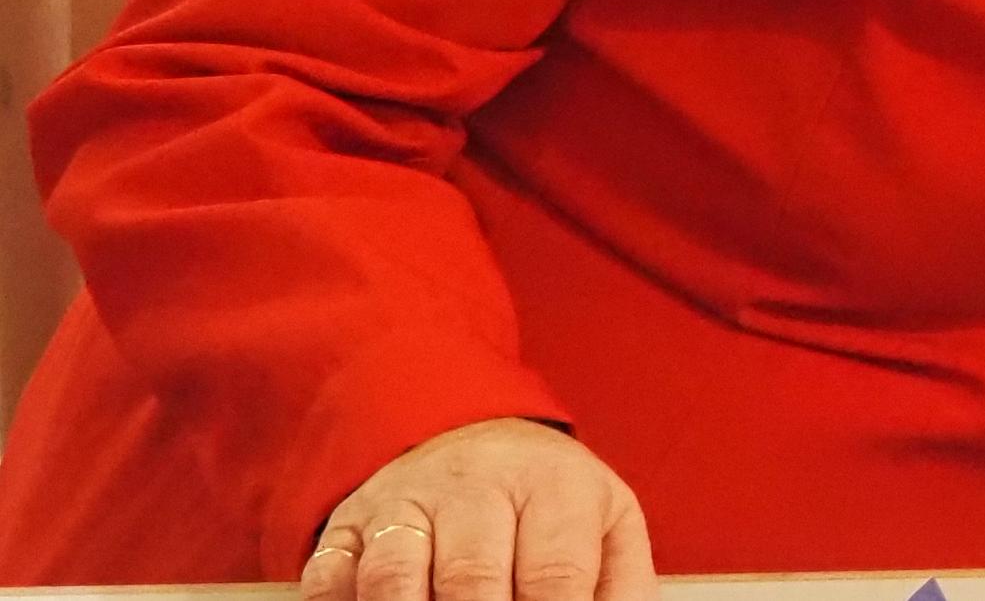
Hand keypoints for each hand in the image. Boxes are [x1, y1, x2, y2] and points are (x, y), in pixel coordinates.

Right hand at [302, 420, 651, 600]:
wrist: (470, 435)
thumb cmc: (547, 501)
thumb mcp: (606, 525)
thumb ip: (617, 586)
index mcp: (554, 486)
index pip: (555, 572)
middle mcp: (477, 485)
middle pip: (473, 578)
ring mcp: (405, 501)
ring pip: (394, 575)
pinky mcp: (349, 524)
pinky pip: (331, 575)